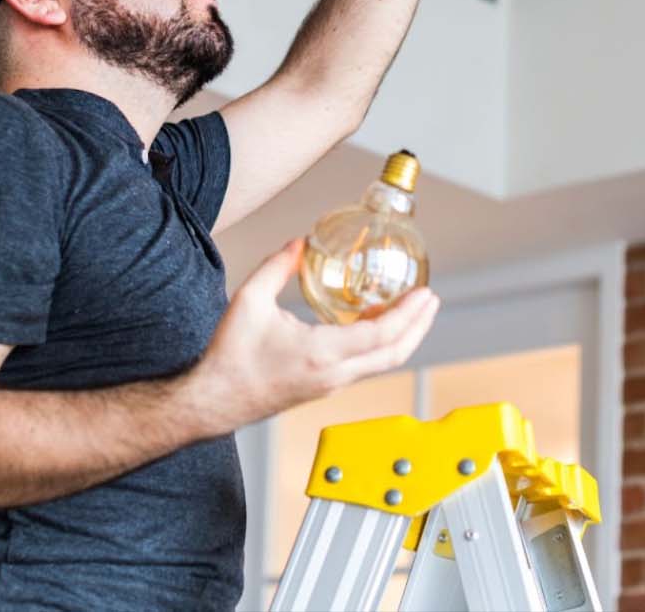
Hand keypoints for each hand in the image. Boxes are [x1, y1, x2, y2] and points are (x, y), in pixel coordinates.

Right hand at [187, 238, 440, 431]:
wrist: (213, 401)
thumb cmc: (230, 357)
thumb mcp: (250, 300)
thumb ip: (278, 267)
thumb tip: (300, 242)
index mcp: (321, 354)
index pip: (380, 336)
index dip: (408, 315)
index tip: (425, 294)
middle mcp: (333, 375)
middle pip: (394, 355)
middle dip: (419, 326)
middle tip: (431, 301)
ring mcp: (331, 386)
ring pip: (381, 364)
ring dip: (402, 337)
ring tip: (410, 309)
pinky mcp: (324, 389)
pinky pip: (364, 366)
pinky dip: (380, 345)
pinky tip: (375, 323)